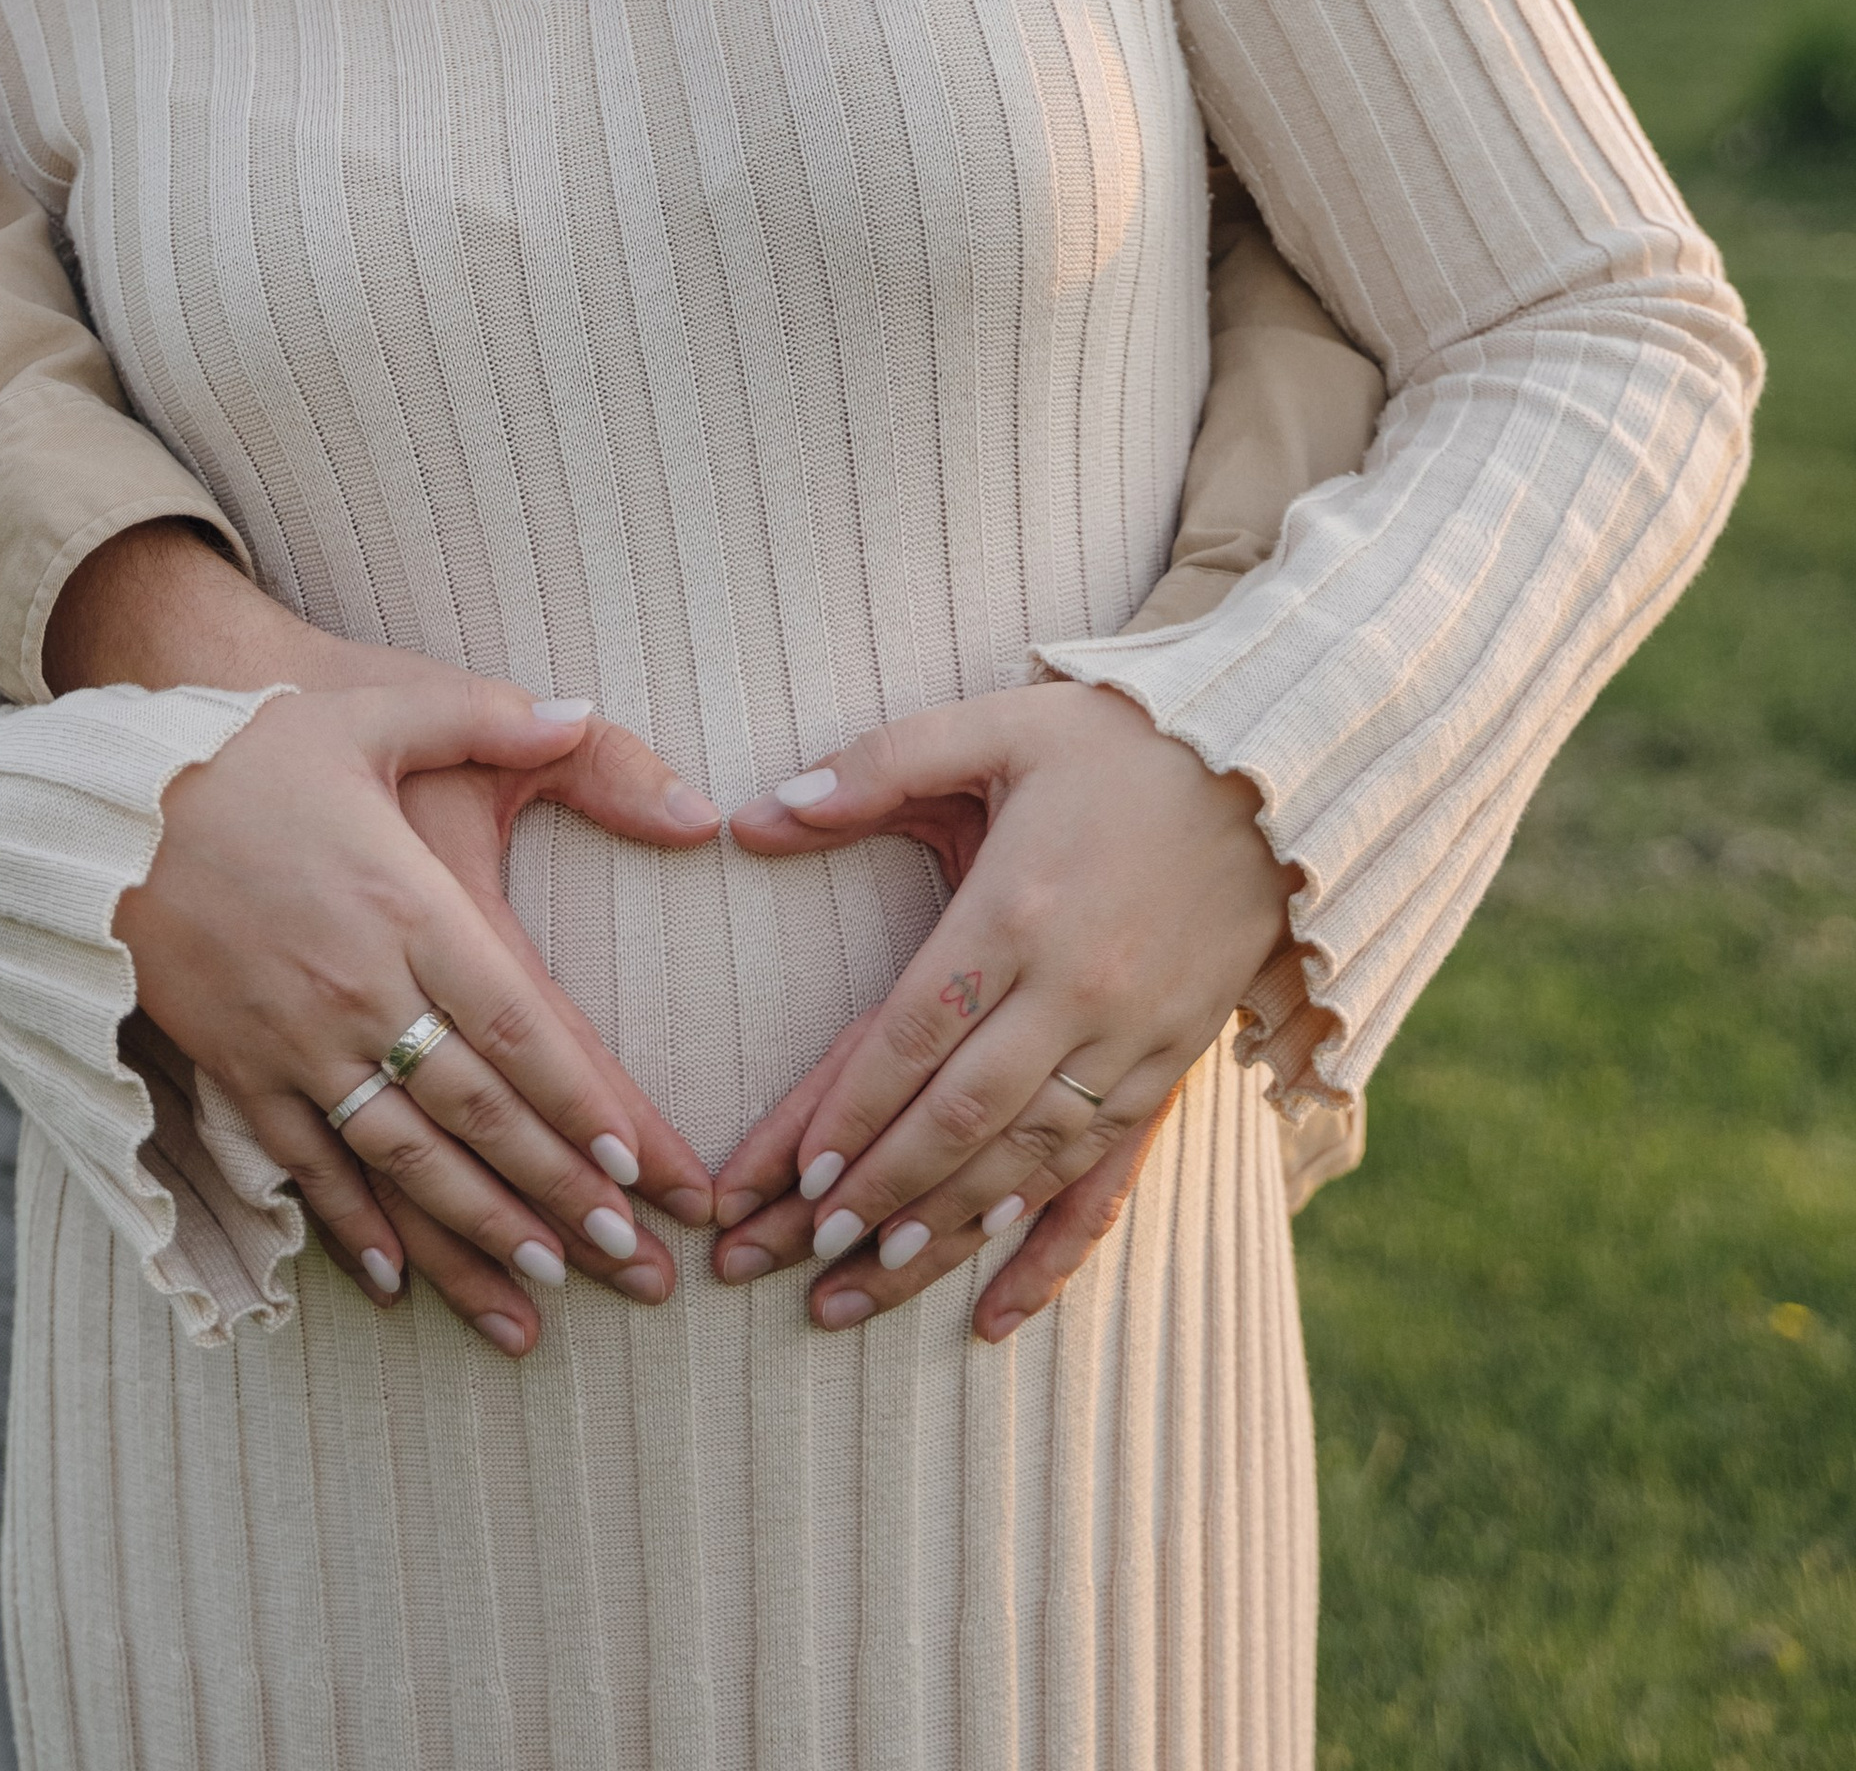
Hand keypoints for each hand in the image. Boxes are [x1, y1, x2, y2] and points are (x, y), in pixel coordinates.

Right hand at [121, 677, 707, 1345]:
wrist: (104, 801)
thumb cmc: (249, 749)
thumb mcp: (375, 709)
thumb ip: (488, 715)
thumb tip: (584, 713)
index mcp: (404, 902)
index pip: (512, 1023)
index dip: (576, 1098)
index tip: (632, 1162)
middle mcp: (356, 986)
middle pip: (473, 1109)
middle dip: (555, 1191)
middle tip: (626, 1260)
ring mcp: (291, 1038)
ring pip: (400, 1156)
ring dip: (475, 1232)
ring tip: (544, 1291)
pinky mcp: (234, 1066)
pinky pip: (303, 1165)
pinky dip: (354, 1227)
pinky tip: (400, 1283)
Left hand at [713, 682, 1294, 1337]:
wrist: (1279, 767)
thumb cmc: (1120, 739)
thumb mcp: (995, 725)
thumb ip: (874, 768)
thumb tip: (756, 815)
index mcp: (1018, 909)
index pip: (914, 1037)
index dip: (849, 1113)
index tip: (791, 1176)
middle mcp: (1077, 991)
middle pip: (961, 1119)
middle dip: (875, 1195)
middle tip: (799, 1251)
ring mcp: (1135, 1039)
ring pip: (1026, 1164)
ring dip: (943, 1234)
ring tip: (863, 1287)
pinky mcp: (1177, 1064)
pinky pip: (1109, 1177)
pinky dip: (1050, 1247)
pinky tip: (997, 1310)